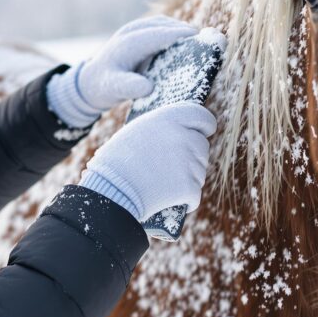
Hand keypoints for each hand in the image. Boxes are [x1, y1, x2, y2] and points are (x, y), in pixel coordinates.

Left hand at [46, 15, 197, 127]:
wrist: (90, 82)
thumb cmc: (103, 86)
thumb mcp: (113, 89)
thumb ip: (129, 87)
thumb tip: (147, 87)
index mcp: (129, 43)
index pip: (159, 34)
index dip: (179, 34)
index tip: (199, 38)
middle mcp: (133, 32)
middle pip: (164, 25)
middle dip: (185, 31)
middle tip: (208, 40)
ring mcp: (136, 31)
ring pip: (164, 25)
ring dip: (181, 31)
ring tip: (201, 42)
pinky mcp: (140, 35)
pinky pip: (162, 30)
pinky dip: (175, 34)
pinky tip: (187, 46)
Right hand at [77, 101, 217, 220]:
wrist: (112, 189)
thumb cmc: (117, 160)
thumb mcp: (138, 131)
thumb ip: (164, 126)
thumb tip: (182, 130)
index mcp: (170, 117)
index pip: (204, 117)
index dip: (205, 126)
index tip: (204, 132)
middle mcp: (184, 136)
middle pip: (202, 146)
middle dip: (192, 156)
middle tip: (171, 166)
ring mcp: (189, 162)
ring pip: (200, 171)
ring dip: (188, 177)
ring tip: (162, 182)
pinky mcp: (190, 186)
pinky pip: (195, 194)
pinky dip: (185, 199)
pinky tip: (167, 198)